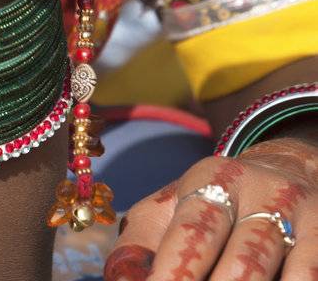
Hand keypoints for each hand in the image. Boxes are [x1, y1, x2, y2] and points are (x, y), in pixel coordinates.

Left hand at [105, 138, 317, 277]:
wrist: (285, 171)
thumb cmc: (212, 204)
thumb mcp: (174, 207)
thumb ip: (141, 243)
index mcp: (212, 180)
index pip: (193, 233)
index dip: (176, 274)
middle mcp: (261, 192)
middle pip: (243, 262)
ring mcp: (301, 217)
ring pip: (287, 277)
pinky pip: (311, 277)